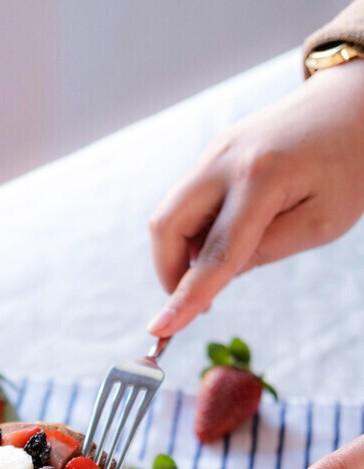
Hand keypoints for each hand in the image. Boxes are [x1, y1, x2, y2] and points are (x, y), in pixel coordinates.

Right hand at [146, 59, 363, 336]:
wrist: (355, 101)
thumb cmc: (350, 163)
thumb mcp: (322, 223)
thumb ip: (265, 252)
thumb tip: (216, 273)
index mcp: (261, 178)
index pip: (214, 254)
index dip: (186, 297)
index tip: (160, 330)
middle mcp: (225, 159)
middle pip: (165, 227)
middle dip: (168, 272)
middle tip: (197, 300)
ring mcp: (214, 151)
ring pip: (170, 214)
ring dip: (182, 251)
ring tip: (224, 264)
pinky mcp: (214, 152)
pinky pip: (186, 200)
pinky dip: (194, 230)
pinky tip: (227, 237)